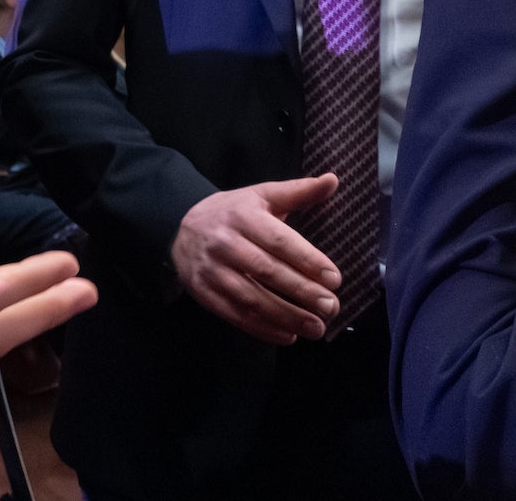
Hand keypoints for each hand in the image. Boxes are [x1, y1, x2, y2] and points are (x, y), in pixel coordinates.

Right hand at [171, 176, 342, 343]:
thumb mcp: (261, 195)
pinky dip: (264, 329)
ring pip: (253, 298)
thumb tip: (333, 180)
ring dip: (287, 316)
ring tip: (317, 327)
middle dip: (303, 292)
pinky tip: (289, 335)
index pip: (279, 240)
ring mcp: (212, 270)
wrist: (181, 228)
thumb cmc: (233, 213)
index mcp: (243, 216)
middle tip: (331, 307)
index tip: (335, 279)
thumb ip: (298, 191)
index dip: (308, 260)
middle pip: (268, 271)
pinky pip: (236, 315)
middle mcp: (225, 242)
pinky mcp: (204, 293)